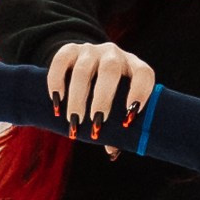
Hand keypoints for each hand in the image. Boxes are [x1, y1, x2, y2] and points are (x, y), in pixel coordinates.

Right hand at [46, 42, 155, 158]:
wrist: (87, 63)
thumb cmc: (110, 94)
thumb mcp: (118, 106)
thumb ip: (117, 127)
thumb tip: (111, 150)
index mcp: (134, 67)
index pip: (144, 74)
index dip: (140, 93)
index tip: (129, 118)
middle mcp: (115, 55)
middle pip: (110, 71)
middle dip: (102, 99)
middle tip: (96, 124)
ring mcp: (91, 50)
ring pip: (83, 69)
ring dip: (77, 97)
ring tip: (73, 120)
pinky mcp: (70, 49)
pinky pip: (61, 61)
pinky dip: (56, 81)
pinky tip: (56, 101)